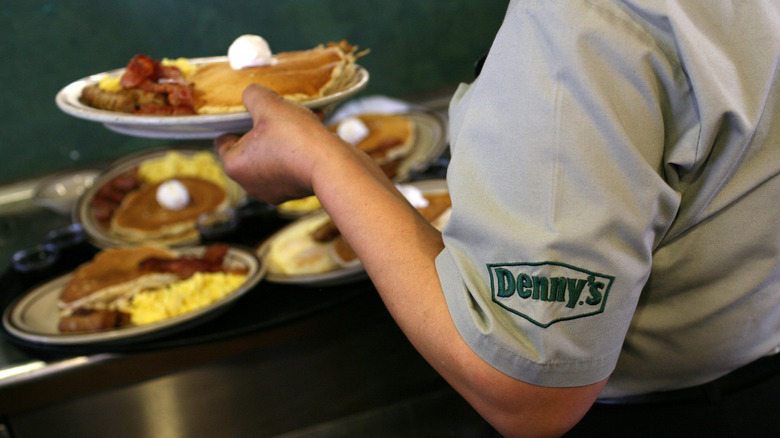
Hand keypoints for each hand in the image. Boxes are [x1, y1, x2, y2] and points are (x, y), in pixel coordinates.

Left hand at [214, 84, 344, 203]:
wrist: (332, 166)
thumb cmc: (295, 137)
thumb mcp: (269, 105)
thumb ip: (253, 95)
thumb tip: (251, 94)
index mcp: (234, 165)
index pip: (224, 140)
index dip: (236, 123)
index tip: (253, 112)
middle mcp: (250, 183)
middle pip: (250, 149)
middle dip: (264, 130)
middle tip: (278, 114)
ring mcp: (274, 191)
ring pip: (273, 155)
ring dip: (284, 137)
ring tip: (302, 118)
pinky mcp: (296, 191)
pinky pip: (292, 165)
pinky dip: (299, 150)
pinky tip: (315, 130)